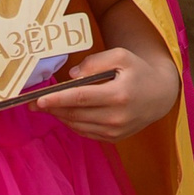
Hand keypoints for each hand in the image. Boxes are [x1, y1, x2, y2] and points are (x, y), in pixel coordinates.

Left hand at [34, 43, 179, 140]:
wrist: (159, 95)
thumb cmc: (137, 71)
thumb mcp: (121, 56)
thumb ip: (95, 62)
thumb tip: (72, 75)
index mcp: (119, 95)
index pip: (81, 98)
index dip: (58, 99)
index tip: (39, 99)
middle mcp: (117, 117)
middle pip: (76, 114)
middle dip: (52, 108)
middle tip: (34, 103)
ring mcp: (116, 131)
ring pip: (78, 125)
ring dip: (60, 116)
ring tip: (47, 106)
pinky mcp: (114, 138)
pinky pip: (86, 132)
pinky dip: (72, 123)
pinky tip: (66, 113)